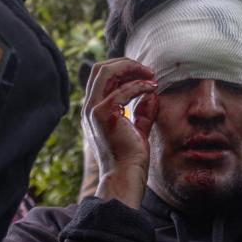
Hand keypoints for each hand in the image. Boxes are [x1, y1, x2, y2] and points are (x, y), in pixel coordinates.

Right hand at [82, 58, 158, 208]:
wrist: (124, 177)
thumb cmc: (130, 159)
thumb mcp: (138, 130)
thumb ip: (143, 112)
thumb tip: (151, 94)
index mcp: (94, 111)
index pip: (101, 77)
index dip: (122, 69)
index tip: (144, 74)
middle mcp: (89, 108)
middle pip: (100, 68)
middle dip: (125, 64)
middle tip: (147, 70)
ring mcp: (93, 110)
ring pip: (105, 71)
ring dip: (130, 68)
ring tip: (150, 75)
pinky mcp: (103, 114)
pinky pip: (122, 90)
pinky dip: (139, 85)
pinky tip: (152, 88)